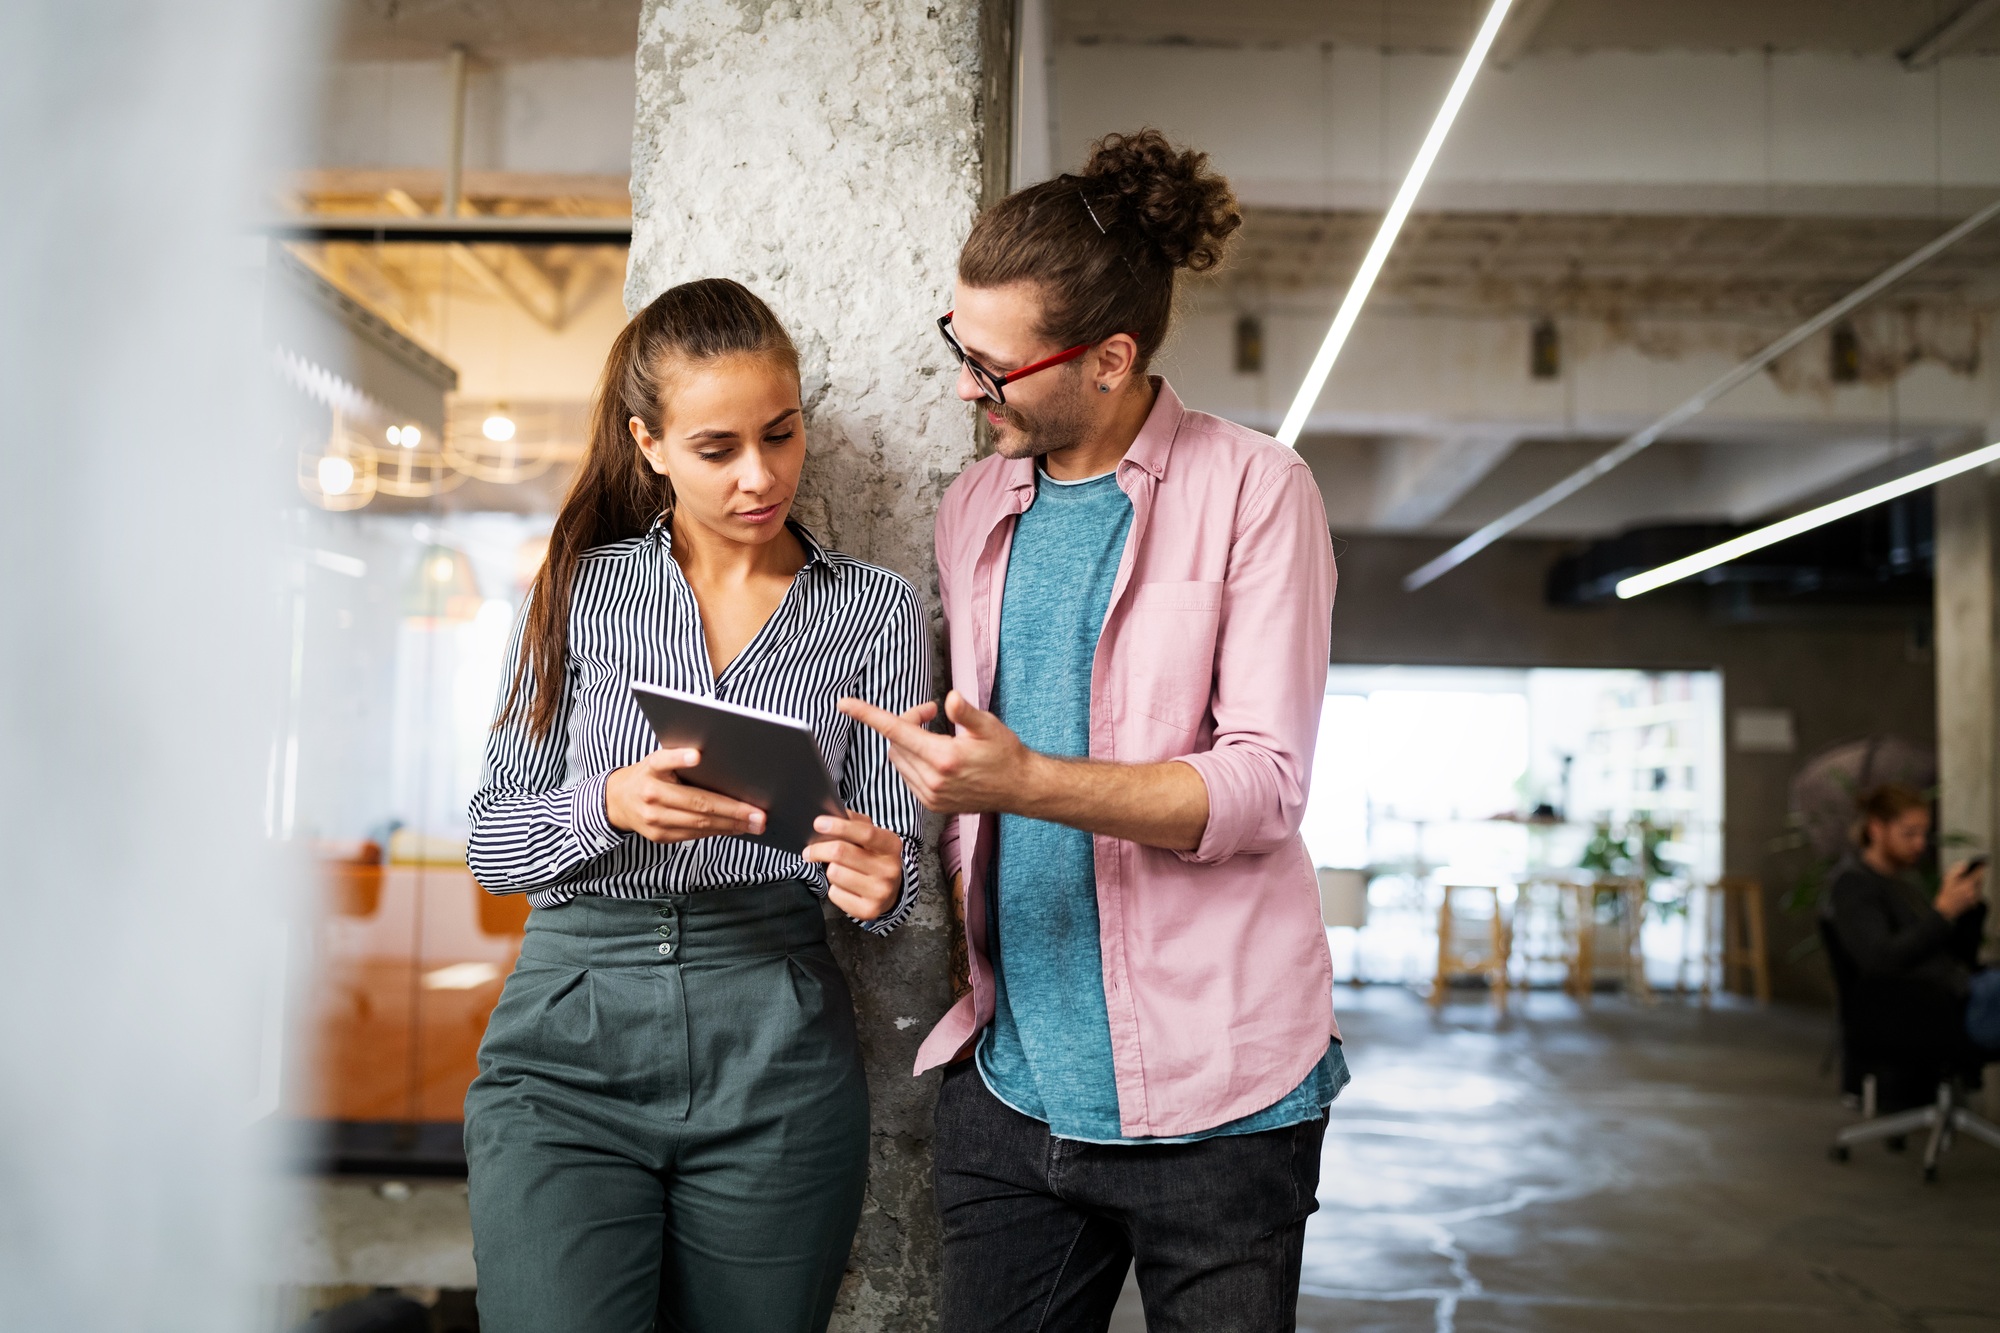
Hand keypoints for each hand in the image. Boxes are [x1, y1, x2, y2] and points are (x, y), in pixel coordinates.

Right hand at [604, 747, 765, 843]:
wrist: (618, 800)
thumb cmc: (650, 775)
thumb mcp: (659, 761)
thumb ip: (682, 761)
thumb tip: (725, 770)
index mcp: (651, 768)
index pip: (664, 761)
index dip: (679, 758)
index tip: (697, 755)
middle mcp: (650, 793)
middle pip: (696, 802)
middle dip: (732, 809)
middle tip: (758, 813)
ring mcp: (653, 818)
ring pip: (698, 823)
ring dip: (731, 825)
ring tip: (754, 824)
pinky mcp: (658, 836)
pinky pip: (694, 835)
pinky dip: (718, 832)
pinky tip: (736, 828)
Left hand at [802, 809, 903, 920]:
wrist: (891, 891)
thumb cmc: (874, 857)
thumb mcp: (872, 836)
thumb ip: (855, 822)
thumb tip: (832, 814)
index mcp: (891, 845)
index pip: (865, 833)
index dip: (839, 827)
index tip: (818, 823)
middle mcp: (889, 869)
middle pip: (841, 853)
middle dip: (819, 849)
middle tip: (809, 851)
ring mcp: (880, 891)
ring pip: (835, 874)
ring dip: (830, 870)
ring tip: (839, 870)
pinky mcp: (869, 910)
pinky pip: (835, 894)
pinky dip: (834, 889)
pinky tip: (844, 887)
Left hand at [838, 690, 1037, 815]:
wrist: (1019, 788)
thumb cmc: (1006, 753)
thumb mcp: (989, 727)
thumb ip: (966, 713)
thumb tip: (950, 698)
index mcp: (944, 758)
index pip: (896, 730)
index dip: (868, 714)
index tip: (844, 703)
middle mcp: (933, 780)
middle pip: (896, 742)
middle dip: (906, 721)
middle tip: (930, 710)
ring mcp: (931, 796)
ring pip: (898, 760)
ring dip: (907, 741)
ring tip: (934, 732)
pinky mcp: (932, 805)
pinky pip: (907, 776)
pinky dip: (912, 759)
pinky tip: (934, 754)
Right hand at [1937, 860, 1987, 917]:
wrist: (1946, 909)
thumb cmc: (1945, 894)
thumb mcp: (1947, 879)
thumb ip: (1957, 870)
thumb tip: (1964, 864)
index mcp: (1968, 883)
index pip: (1980, 872)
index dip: (1982, 867)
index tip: (1983, 863)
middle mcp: (1974, 890)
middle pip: (1981, 879)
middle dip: (1978, 875)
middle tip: (1971, 873)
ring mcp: (1976, 897)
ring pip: (1980, 886)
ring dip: (1976, 882)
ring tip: (1966, 883)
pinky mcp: (1975, 901)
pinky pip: (1978, 892)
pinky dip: (1974, 889)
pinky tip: (1965, 890)